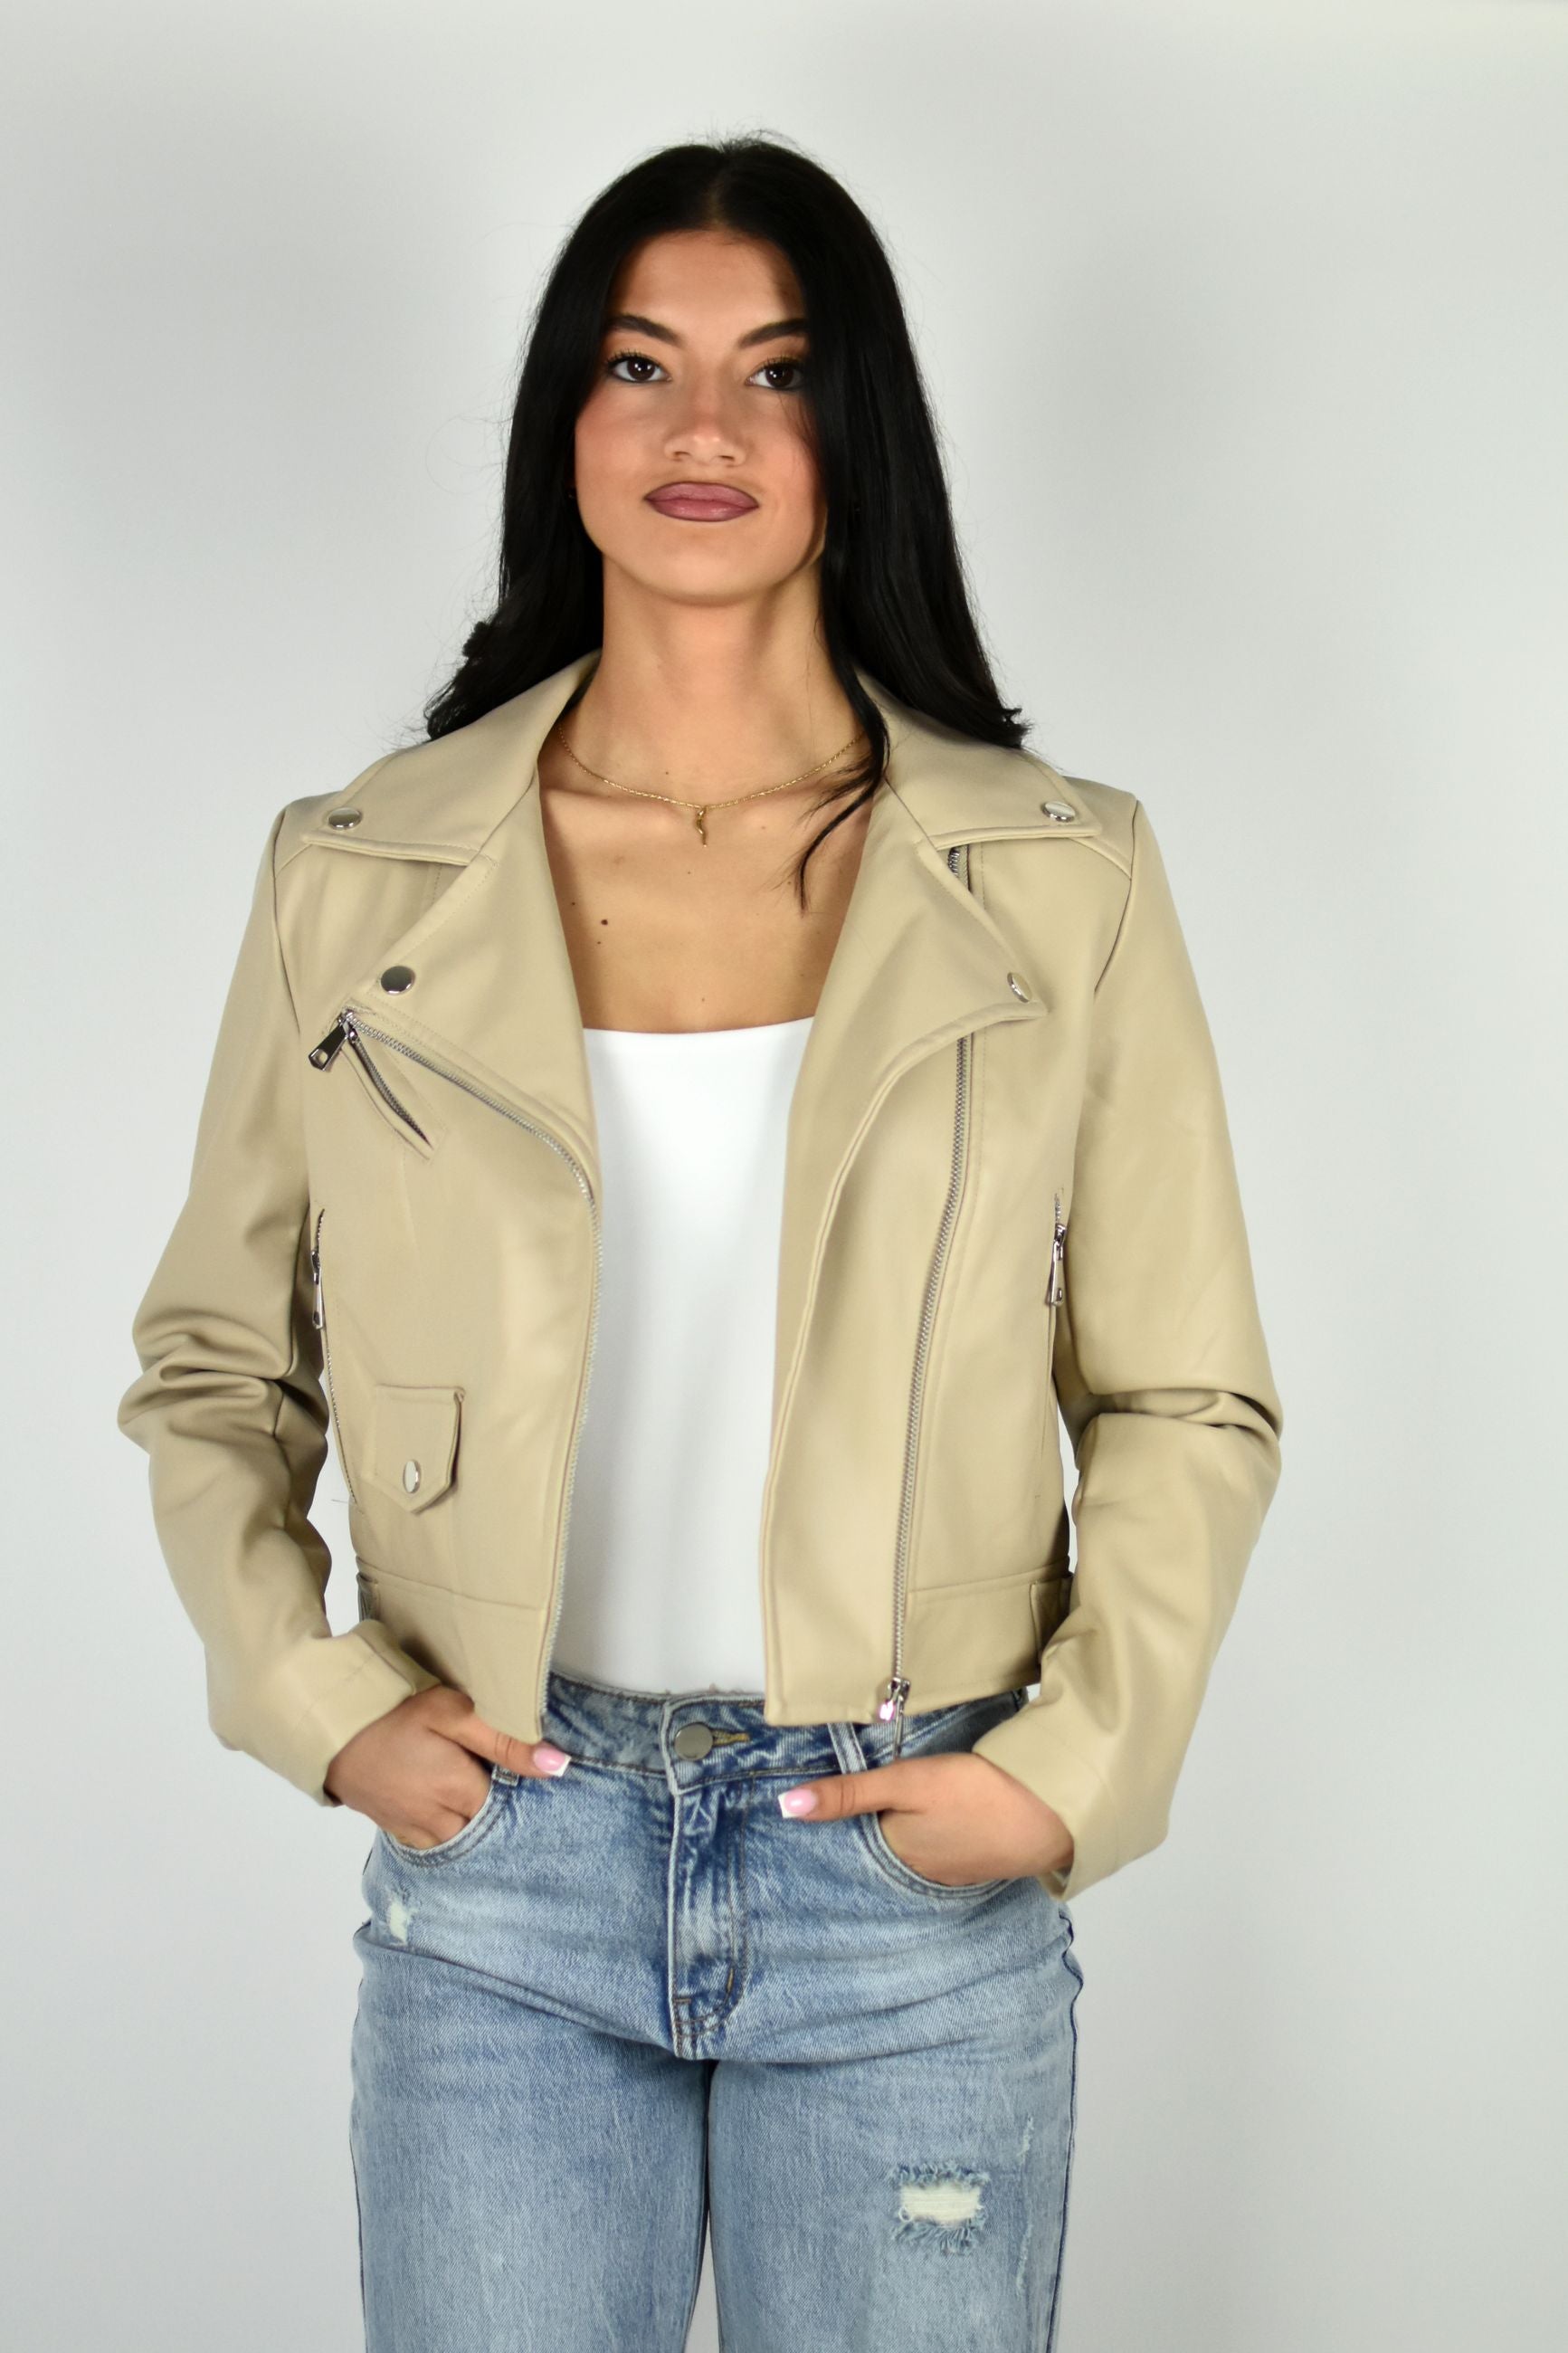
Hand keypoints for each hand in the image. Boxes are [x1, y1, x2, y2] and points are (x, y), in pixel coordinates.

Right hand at [324, 1683, 572, 1847]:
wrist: (330, 1728)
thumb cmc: (394, 1712)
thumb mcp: (454, 1713)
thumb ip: (505, 1740)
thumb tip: (558, 1765)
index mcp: (459, 1790)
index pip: (508, 1801)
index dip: (511, 1780)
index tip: (506, 1761)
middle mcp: (440, 1821)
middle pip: (484, 1822)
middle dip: (491, 1802)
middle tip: (483, 1768)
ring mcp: (415, 1829)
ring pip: (460, 1836)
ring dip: (467, 1816)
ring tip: (461, 1782)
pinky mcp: (396, 1829)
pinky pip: (433, 1840)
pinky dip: (443, 1825)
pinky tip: (440, 1800)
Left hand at [777, 1749, 1073, 1885]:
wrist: (1049, 1813)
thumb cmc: (974, 1795)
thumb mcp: (905, 1783)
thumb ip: (848, 1794)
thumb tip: (786, 1808)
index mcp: (894, 1855)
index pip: (853, 1840)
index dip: (841, 1819)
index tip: (827, 1802)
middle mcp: (918, 1873)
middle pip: (883, 1845)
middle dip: (872, 1827)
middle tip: (865, 1796)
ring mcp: (952, 1870)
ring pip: (914, 1848)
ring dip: (907, 1830)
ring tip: (901, 1804)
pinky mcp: (979, 1861)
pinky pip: (944, 1849)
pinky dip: (937, 1833)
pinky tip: (943, 1816)